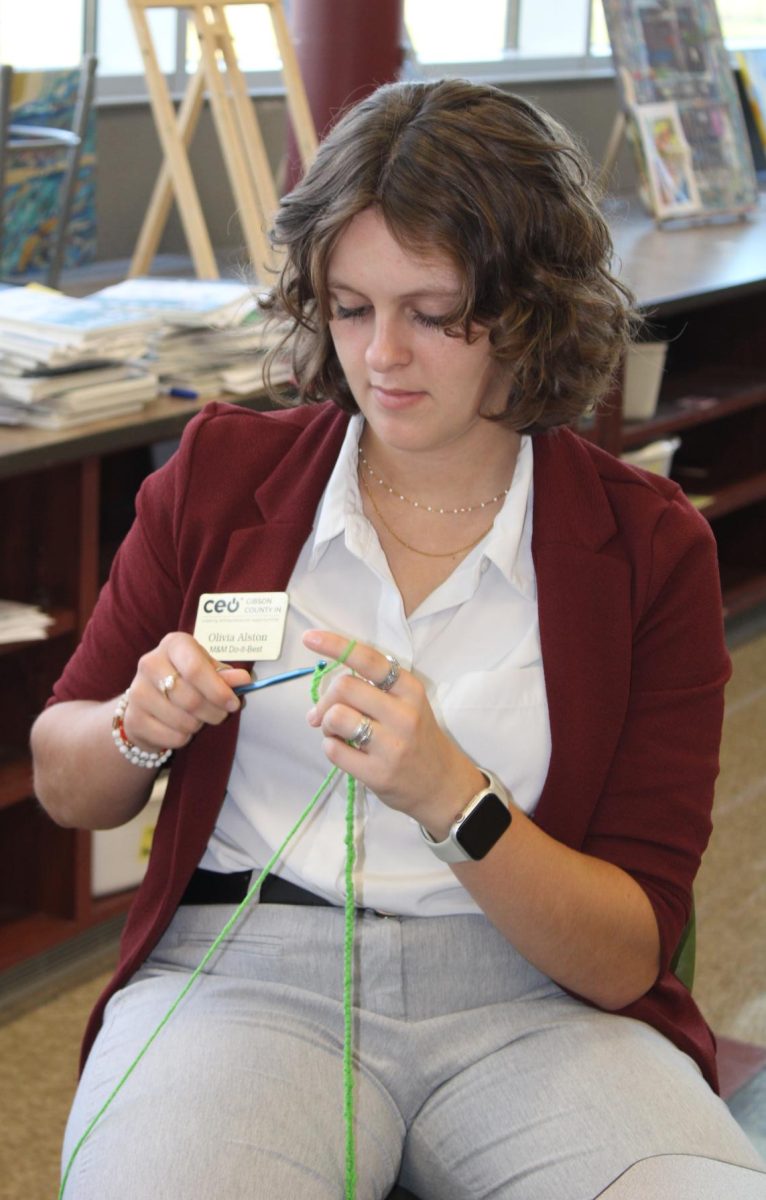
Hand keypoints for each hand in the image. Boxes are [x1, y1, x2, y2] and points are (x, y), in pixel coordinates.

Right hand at [122, 632, 251, 752]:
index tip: (233, 703)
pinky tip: (180, 727)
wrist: (148, 701)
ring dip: (199, 725)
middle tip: (220, 714)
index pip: (195, 669)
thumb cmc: (186, 680)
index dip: (218, 690)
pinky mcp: (133, 719)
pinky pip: (172, 737)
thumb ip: (225, 676)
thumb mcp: (208, 671)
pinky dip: (184, 737)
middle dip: (214, 712)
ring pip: (183, 721)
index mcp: (173, 645)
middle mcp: (150, 663)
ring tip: (198, 718)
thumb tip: (244, 679)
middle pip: (191, 699)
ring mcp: (137, 692)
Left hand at [303, 629, 483, 835]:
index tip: (308, 638)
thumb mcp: (406, 704)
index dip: (335, 645)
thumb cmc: (417, 738)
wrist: (442, 785)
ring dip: (327, 724)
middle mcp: (404, 714)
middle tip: (324, 714)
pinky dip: (331, 747)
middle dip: (326, 699)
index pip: (368, 659)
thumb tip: (321, 699)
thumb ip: (372, 690)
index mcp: (410, 689)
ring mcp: (392, 745)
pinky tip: (345, 751)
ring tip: (337, 734)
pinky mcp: (378, 773)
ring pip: (336, 717)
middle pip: (344, 687)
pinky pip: (334, 750)